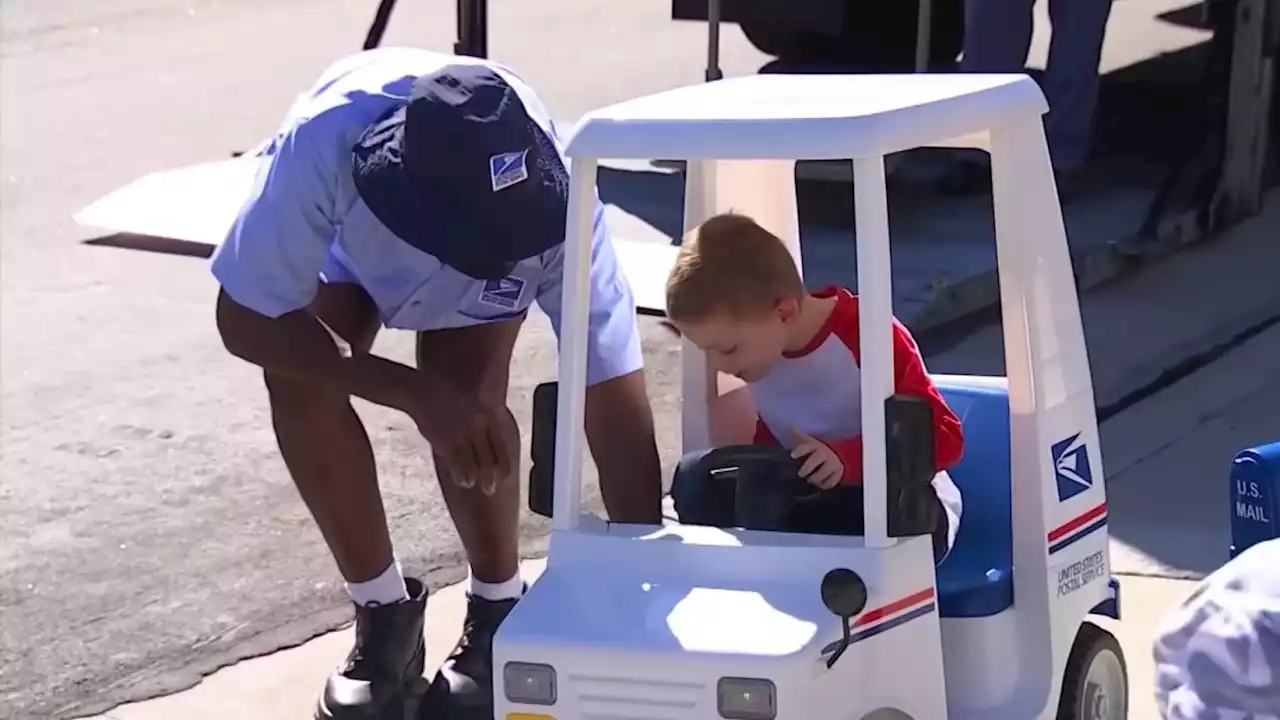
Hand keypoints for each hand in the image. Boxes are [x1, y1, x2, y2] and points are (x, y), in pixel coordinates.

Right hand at [403, 378, 519, 494]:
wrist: (423, 391)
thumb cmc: (448, 396)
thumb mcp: (472, 402)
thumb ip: (483, 418)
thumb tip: (491, 434)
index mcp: (487, 415)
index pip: (500, 444)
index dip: (504, 462)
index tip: (506, 476)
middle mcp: (477, 426)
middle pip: (488, 458)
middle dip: (489, 476)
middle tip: (491, 490)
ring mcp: (462, 434)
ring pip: (472, 464)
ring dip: (473, 478)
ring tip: (472, 484)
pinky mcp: (445, 441)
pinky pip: (456, 464)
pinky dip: (460, 475)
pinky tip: (461, 482)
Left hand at [790, 427, 843, 489]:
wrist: (838, 455)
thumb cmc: (817, 450)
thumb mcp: (808, 442)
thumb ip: (798, 436)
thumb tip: (790, 426)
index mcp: (815, 446)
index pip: (806, 447)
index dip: (800, 450)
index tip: (792, 455)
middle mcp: (824, 454)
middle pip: (816, 460)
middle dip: (807, 467)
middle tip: (800, 474)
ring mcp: (833, 463)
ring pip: (825, 471)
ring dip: (816, 478)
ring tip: (810, 480)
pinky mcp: (838, 473)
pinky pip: (832, 481)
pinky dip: (825, 485)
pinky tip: (820, 485)